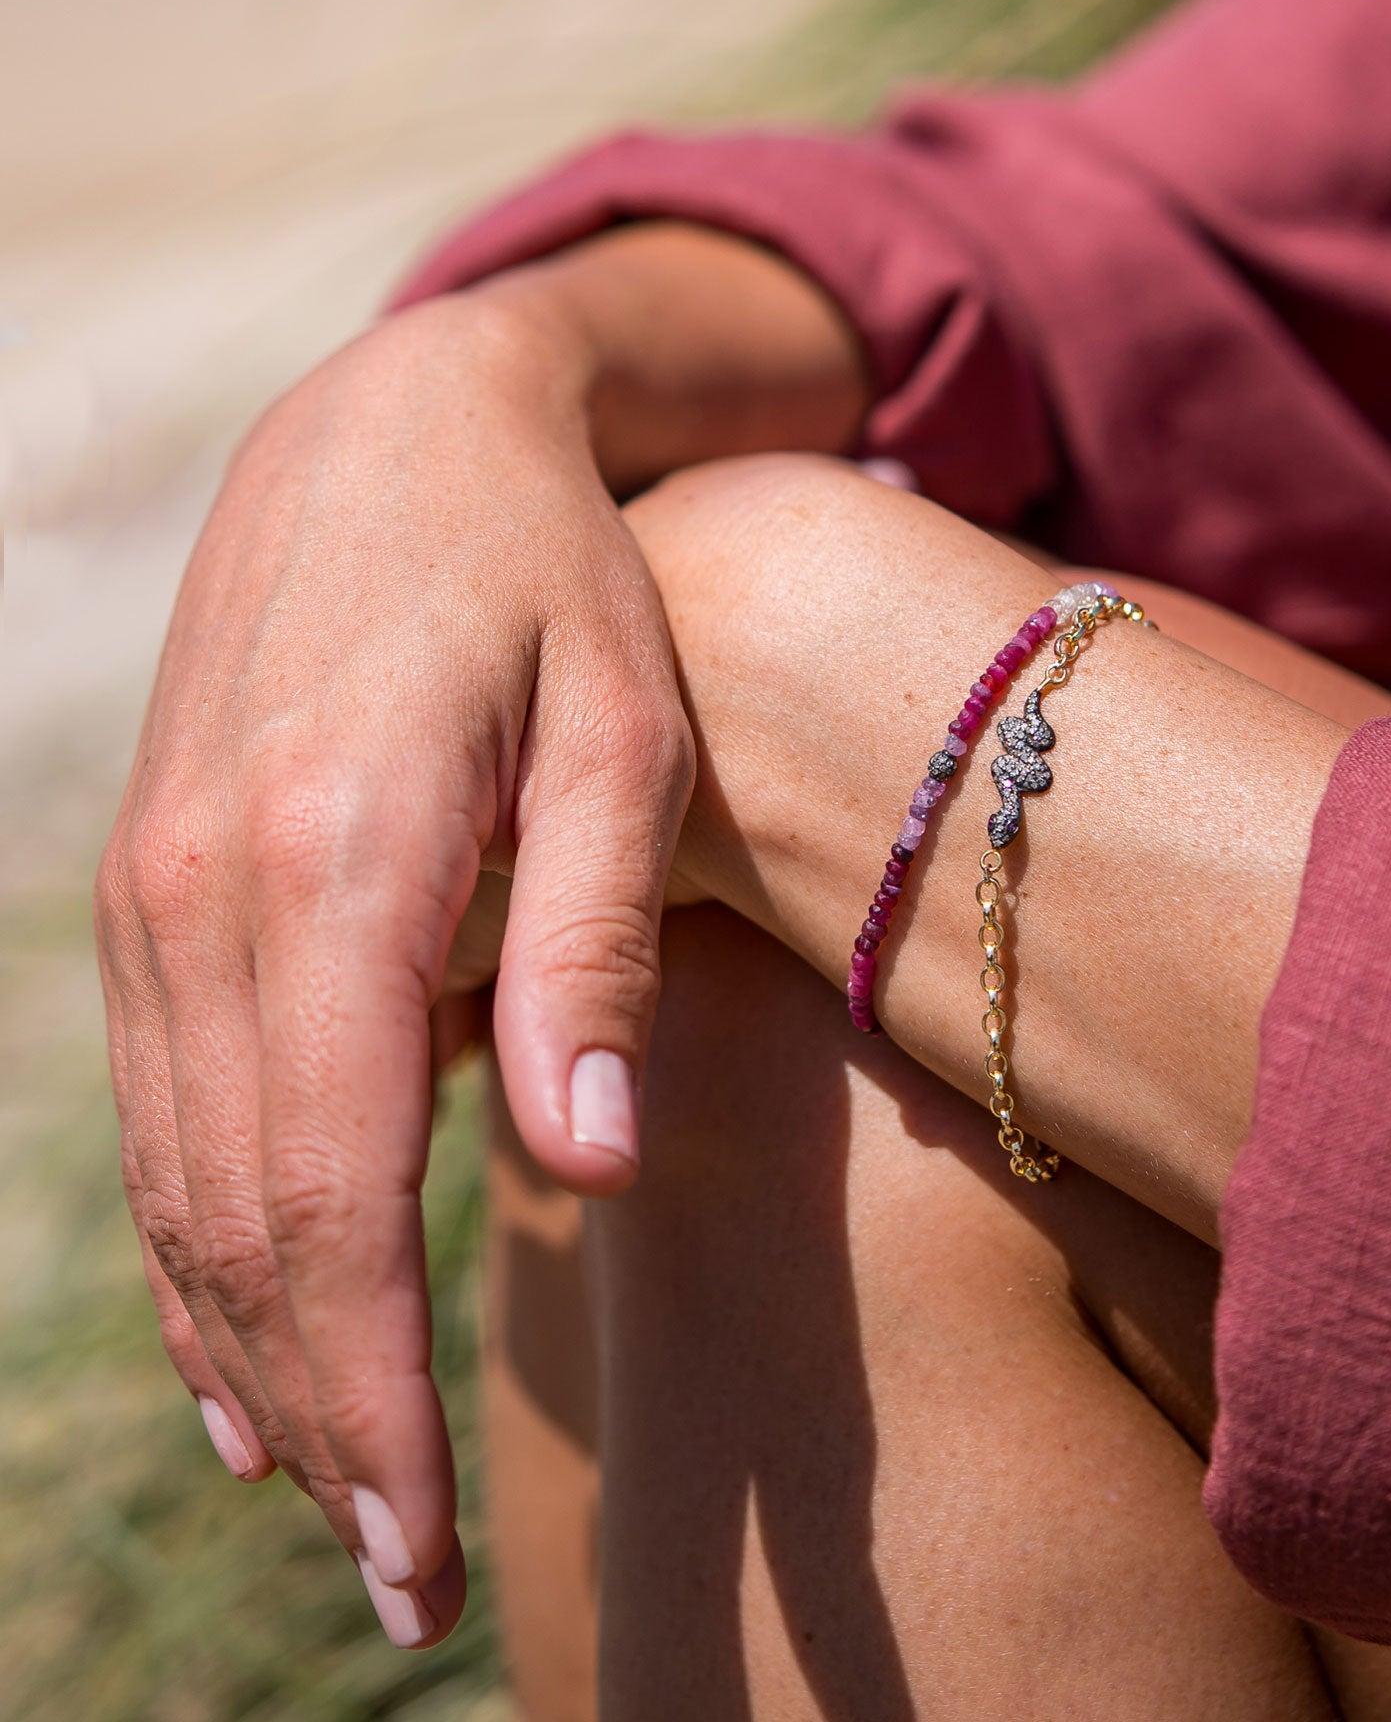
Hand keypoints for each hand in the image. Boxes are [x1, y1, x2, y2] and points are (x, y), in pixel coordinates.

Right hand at [94, 292, 693, 1641]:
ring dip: (252, 1359)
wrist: (403, 426)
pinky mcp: (157, 887)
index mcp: (330, 869)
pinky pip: (161, 1112)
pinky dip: (197, 1249)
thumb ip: (586, 945)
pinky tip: (238, 1348)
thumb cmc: (555, 581)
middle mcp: (201, 900)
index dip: (369, 1396)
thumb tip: (589, 1160)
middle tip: (395, 1579)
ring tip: (329, 1502)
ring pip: (181, 1189)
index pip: (331, 1202)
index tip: (416, 1550)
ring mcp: (153, 895)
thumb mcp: (621, 735)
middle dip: (316, 1420)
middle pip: (243, 1226)